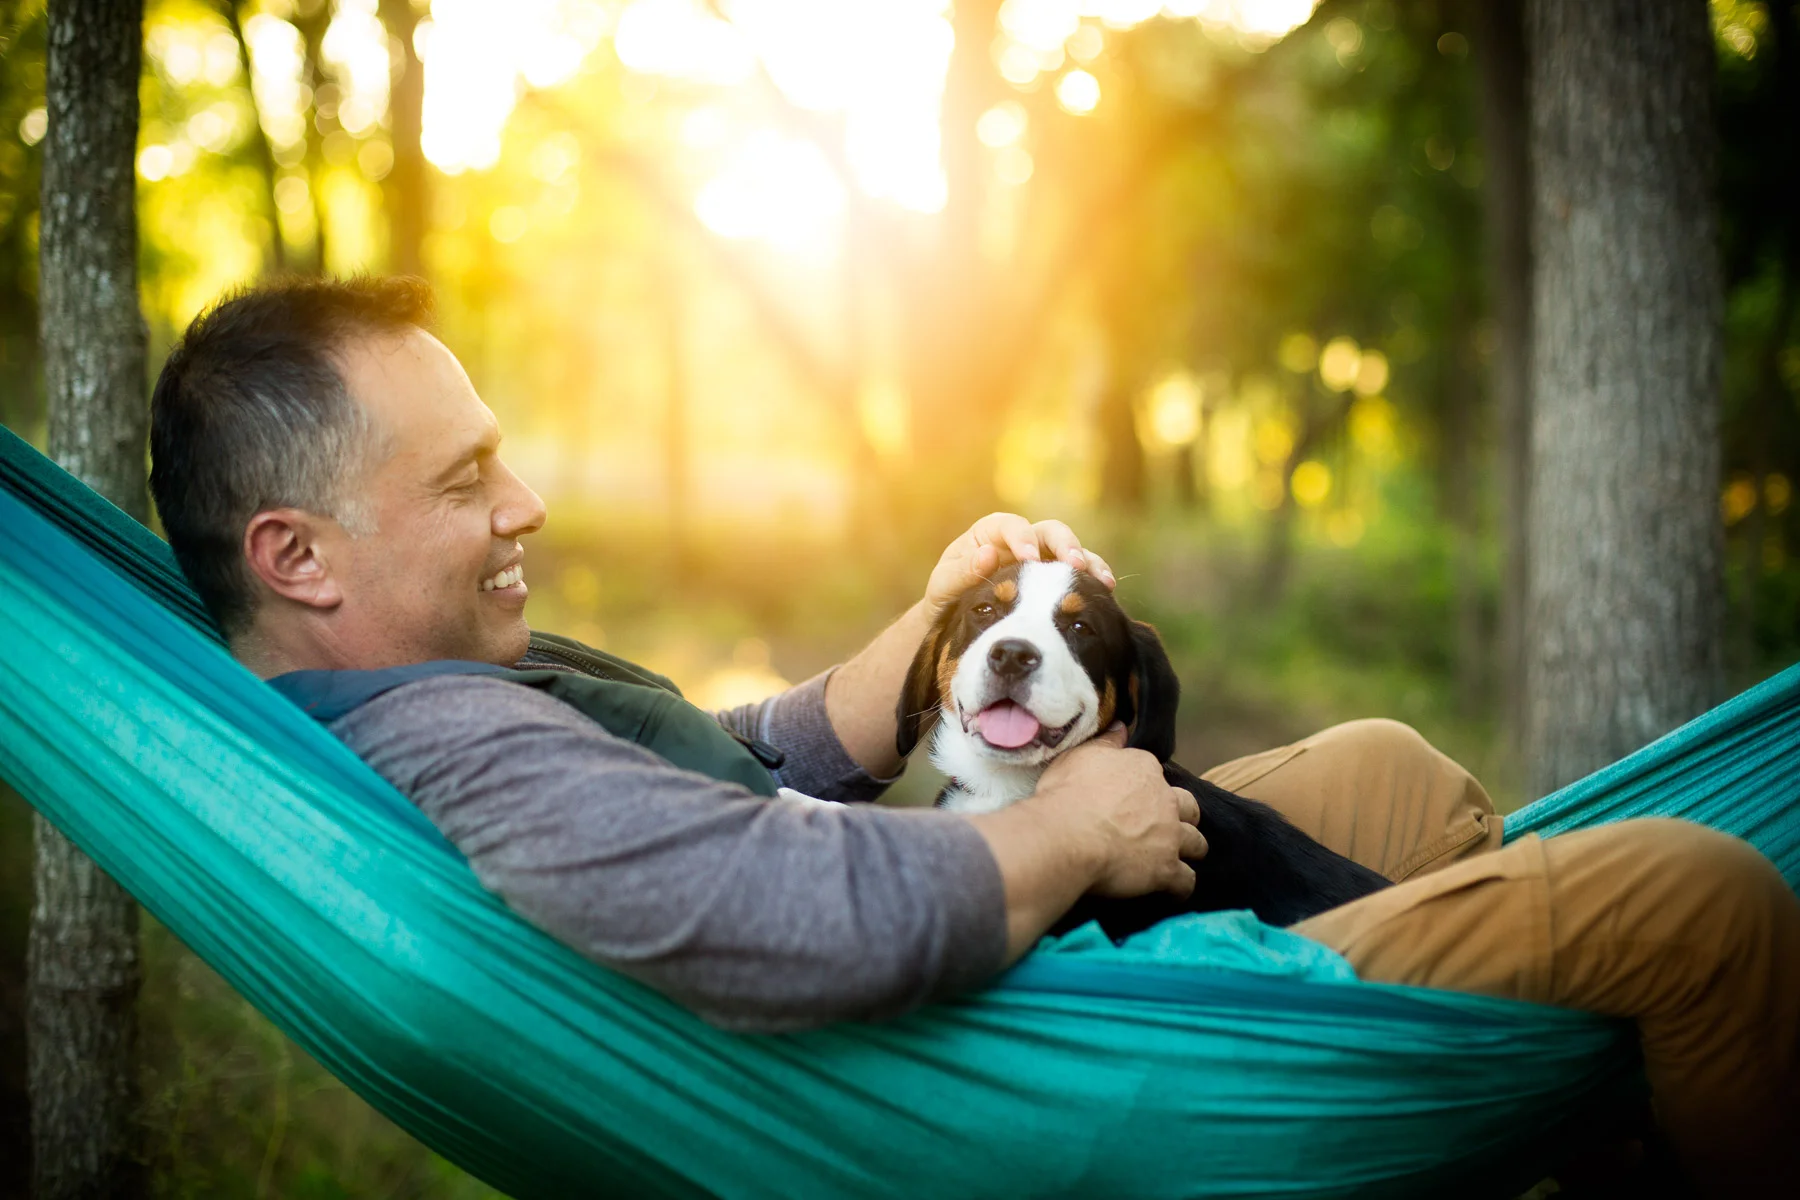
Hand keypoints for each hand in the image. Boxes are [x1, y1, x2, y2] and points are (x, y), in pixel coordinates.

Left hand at [923, 513, 1116, 615]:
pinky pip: (1080, 575)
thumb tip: (988, 555)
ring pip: (1072, 550)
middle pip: (1050, 531)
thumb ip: (963, 572)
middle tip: (1074, 565)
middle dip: (1065, 544)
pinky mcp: (1056, 579)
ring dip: (1089, 562)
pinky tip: (1105, 592)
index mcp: (991, 533)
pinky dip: (1093, 580)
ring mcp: (1043, 559)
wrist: (957, 620)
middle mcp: (1022, 541)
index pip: (1011, 525)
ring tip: (1102, 581)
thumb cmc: (947, 596)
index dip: (1022, 537)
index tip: (1029, 557)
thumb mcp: (944, 586)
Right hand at [1030, 725, 1204, 898]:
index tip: (1137, 797)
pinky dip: (1181, 887)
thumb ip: (1107, 741)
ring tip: (1177, 857)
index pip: (1156, 774)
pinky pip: (1186, 882)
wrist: (1065, 835)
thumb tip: (1122, 726)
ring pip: (1197, 843)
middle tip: (1166, 826)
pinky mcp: (1167, 870)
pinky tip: (1173, 890)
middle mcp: (1165, 800)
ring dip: (1189, 850)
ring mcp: (1170, 836)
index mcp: (1144, 770)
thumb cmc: (1066, 794)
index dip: (1148, 787)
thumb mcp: (1080, 756)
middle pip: (1189, 808)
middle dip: (1183, 816)